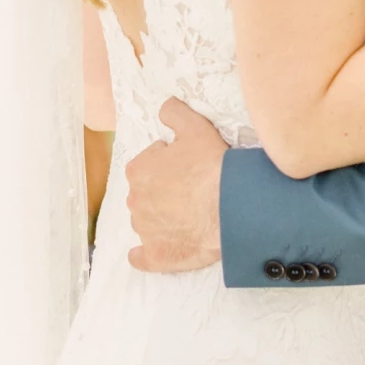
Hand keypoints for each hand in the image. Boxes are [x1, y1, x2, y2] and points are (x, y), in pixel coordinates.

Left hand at [126, 99, 225, 272]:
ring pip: (147, 222)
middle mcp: (135, 201)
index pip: (148, 164)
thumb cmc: (210, 165)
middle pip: (146, 194)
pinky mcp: (157, 256)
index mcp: (138, 170)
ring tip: (188, 217)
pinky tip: (148, 253)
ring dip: (160, 219)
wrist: (229, 206)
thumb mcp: (194, 127)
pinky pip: (142, 258)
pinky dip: (143, 255)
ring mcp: (145, 231)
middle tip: (191, 191)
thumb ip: (174, 112)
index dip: (169, 164)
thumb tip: (165, 106)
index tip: (187, 167)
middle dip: (163, 192)